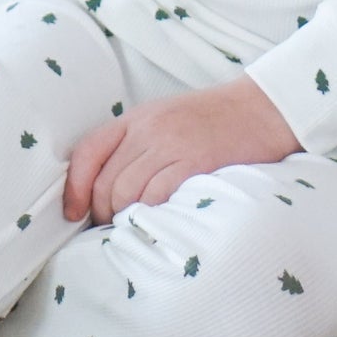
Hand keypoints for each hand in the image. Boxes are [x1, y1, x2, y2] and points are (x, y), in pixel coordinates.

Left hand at [63, 76, 301, 223]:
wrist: (261, 109)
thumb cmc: (213, 121)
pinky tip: (161, 220)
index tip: (74, 213)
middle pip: (106, 181)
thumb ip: (135, 146)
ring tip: (139, 226)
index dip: (74, 187)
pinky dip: (152, 215)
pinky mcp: (195, 161)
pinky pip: (157, 196)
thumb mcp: (165, 120)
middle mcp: (149, 128)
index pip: (88, 151)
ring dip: (127, 218)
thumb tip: (106, 191)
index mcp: (137, 117)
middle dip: (104, 213)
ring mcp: (172, 144)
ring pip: (127, 193)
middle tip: (116, 227)